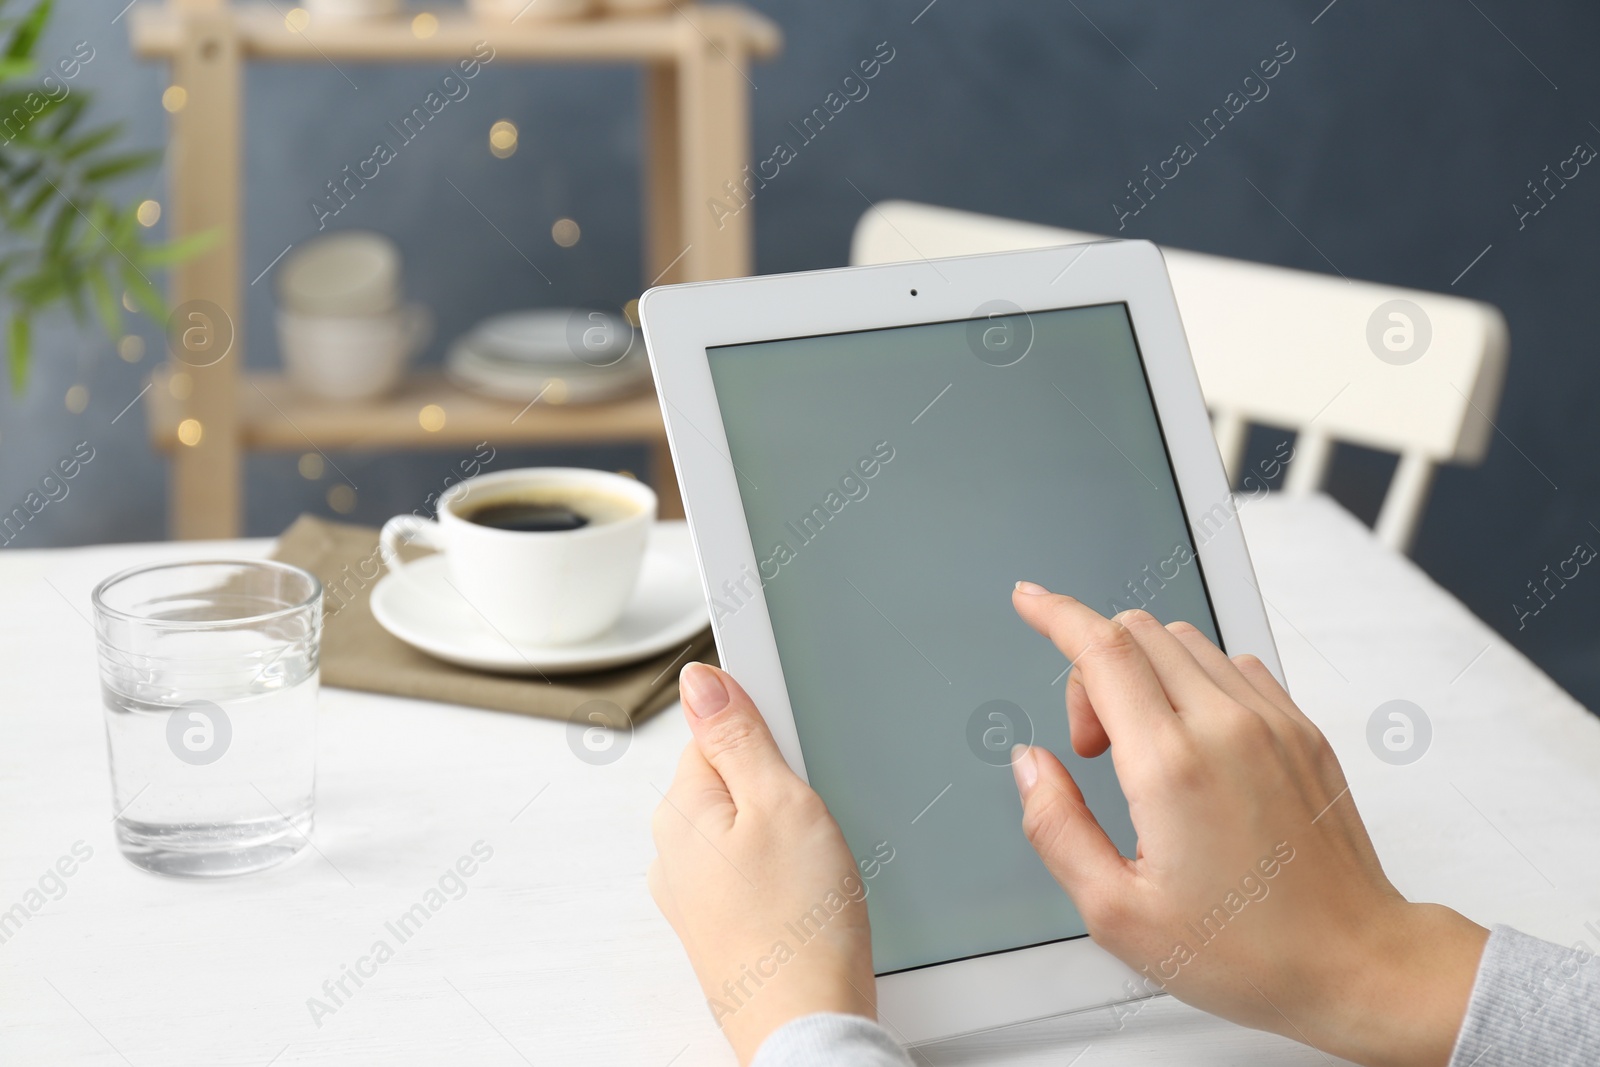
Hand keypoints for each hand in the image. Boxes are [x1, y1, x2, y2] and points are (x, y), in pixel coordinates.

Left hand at [649, 662, 875, 1064]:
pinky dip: (783, 876)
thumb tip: (701, 680)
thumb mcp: (781, 802)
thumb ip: (739, 735)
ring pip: (747, 830)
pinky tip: (810, 898)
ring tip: (817, 870)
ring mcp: (693, 894)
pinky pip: (752, 873)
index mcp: (679, 810)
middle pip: (733, 781)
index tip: (797, 758)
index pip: (716, 732)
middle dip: (780, 790)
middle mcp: (672, 852)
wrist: (807, 1024)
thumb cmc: (799, 926)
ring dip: (785, 836)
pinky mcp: (720, 926)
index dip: (768, 738)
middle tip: (814, 824)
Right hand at [1009, 582, 1487, 1066]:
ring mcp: (1273, 721)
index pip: (1101, 649)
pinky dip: (1192, 681)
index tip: (1029, 601)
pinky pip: (1231, 666)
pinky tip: (1192, 744)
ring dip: (1142, 672)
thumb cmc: (1250, 950)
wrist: (1358, 962)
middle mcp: (1226, 727)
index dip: (1055, 613)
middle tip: (1094, 748)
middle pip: (1136, 632)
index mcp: (1173, 766)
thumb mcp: (1118, 914)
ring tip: (1145, 754)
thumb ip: (1056, 828)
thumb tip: (1031, 766)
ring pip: (1183, 641)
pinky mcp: (1302, 729)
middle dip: (1091, 670)